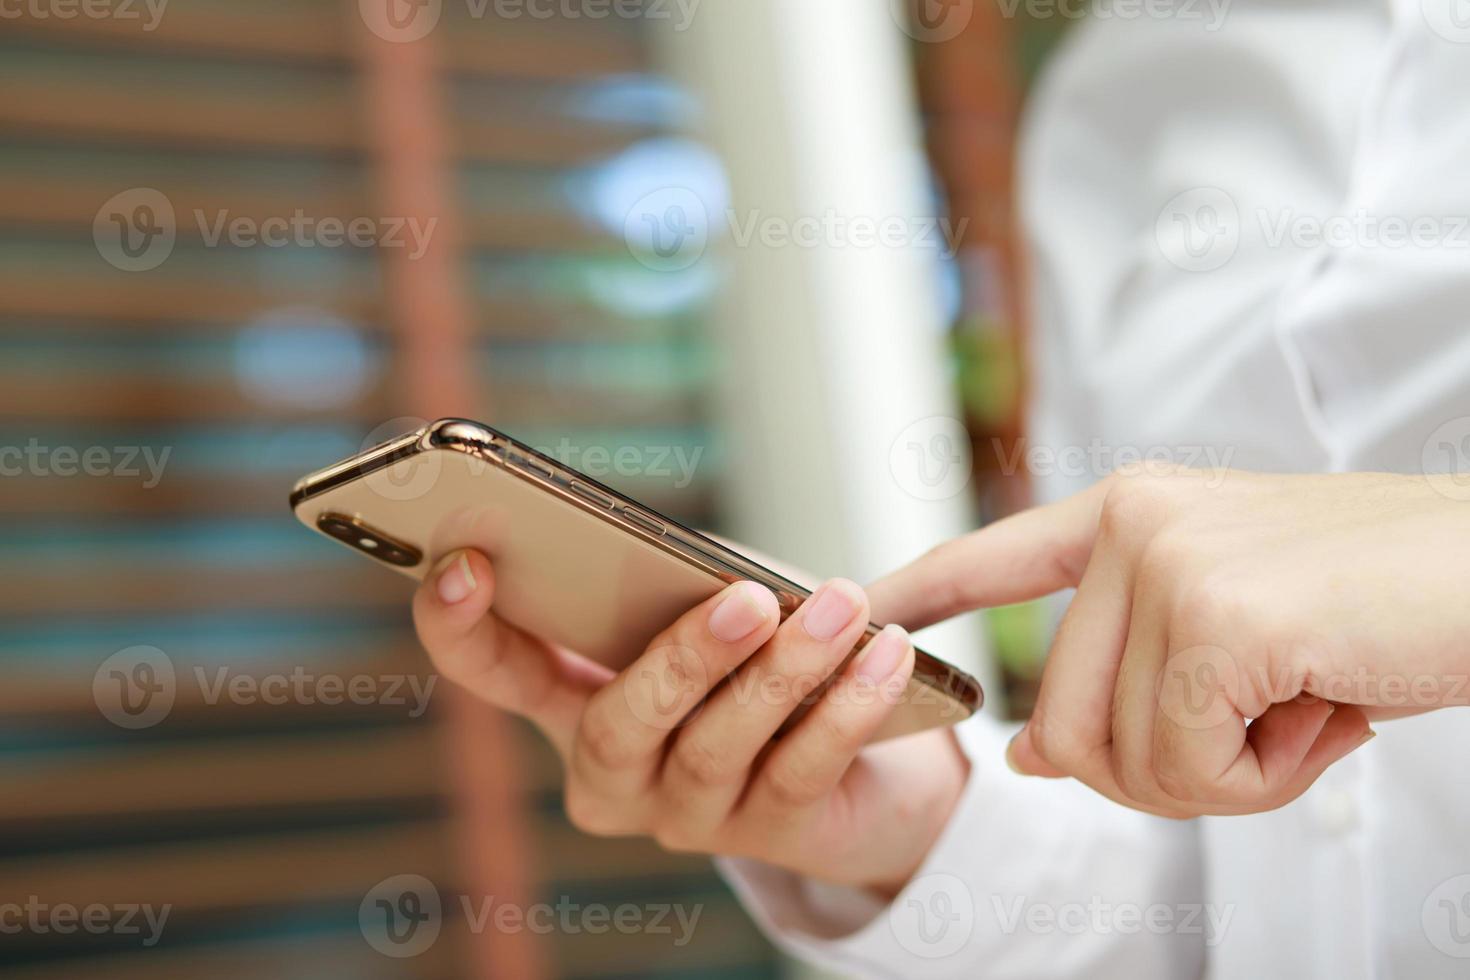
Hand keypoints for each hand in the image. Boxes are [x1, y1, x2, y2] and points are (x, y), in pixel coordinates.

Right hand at [412, 552, 970, 895]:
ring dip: (785, 670)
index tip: (464, 561)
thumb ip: (704, 578)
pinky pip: (802, 768)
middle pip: (620, 725)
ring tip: (840, 607)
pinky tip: (885, 654)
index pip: (496, 669)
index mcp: (575, 699)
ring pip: (717, 746)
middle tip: (746, 597)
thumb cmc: (763, 654)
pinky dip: (847, 706)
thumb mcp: (721, 600)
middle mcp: (614, 770)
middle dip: (683, 659)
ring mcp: (686, 814)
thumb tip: (730, 563)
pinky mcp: (769, 835)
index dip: (462, 626)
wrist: (863, 757)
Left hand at [878, 466, 1469, 817]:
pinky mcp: (1218, 614)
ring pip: (1122, 756)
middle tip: (1264, 729)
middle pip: (1062, 723)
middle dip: (1159, 771)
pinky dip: (1260, 779)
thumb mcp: (1236, 635)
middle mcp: (1132, 522)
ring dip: (1223, 774)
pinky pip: (1186, 762)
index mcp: (1132, 511)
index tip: (857, 608)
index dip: (922, 593)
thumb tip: (1028, 755)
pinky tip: (1323, 713)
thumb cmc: (1376, 609)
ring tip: (1302, 705)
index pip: (995, 554)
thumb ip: (1130, 678)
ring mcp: (1168, 561)